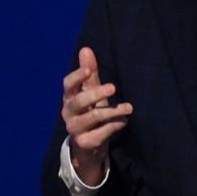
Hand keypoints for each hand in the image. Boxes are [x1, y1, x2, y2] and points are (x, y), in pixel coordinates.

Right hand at [60, 47, 132, 185]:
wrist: (88, 146)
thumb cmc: (90, 112)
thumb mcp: (91, 93)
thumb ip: (89, 74)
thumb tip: (85, 49)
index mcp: (69, 98)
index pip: (68, 85)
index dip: (76, 77)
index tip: (87, 70)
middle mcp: (68, 113)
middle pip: (79, 101)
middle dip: (95, 93)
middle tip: (113, 87)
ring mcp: (75, 129)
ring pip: (93, 117)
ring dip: (113, 111)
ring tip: (129, 107)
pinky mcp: (85, 143)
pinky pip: (102, 132)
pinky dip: (115, 125)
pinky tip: (124, 120)